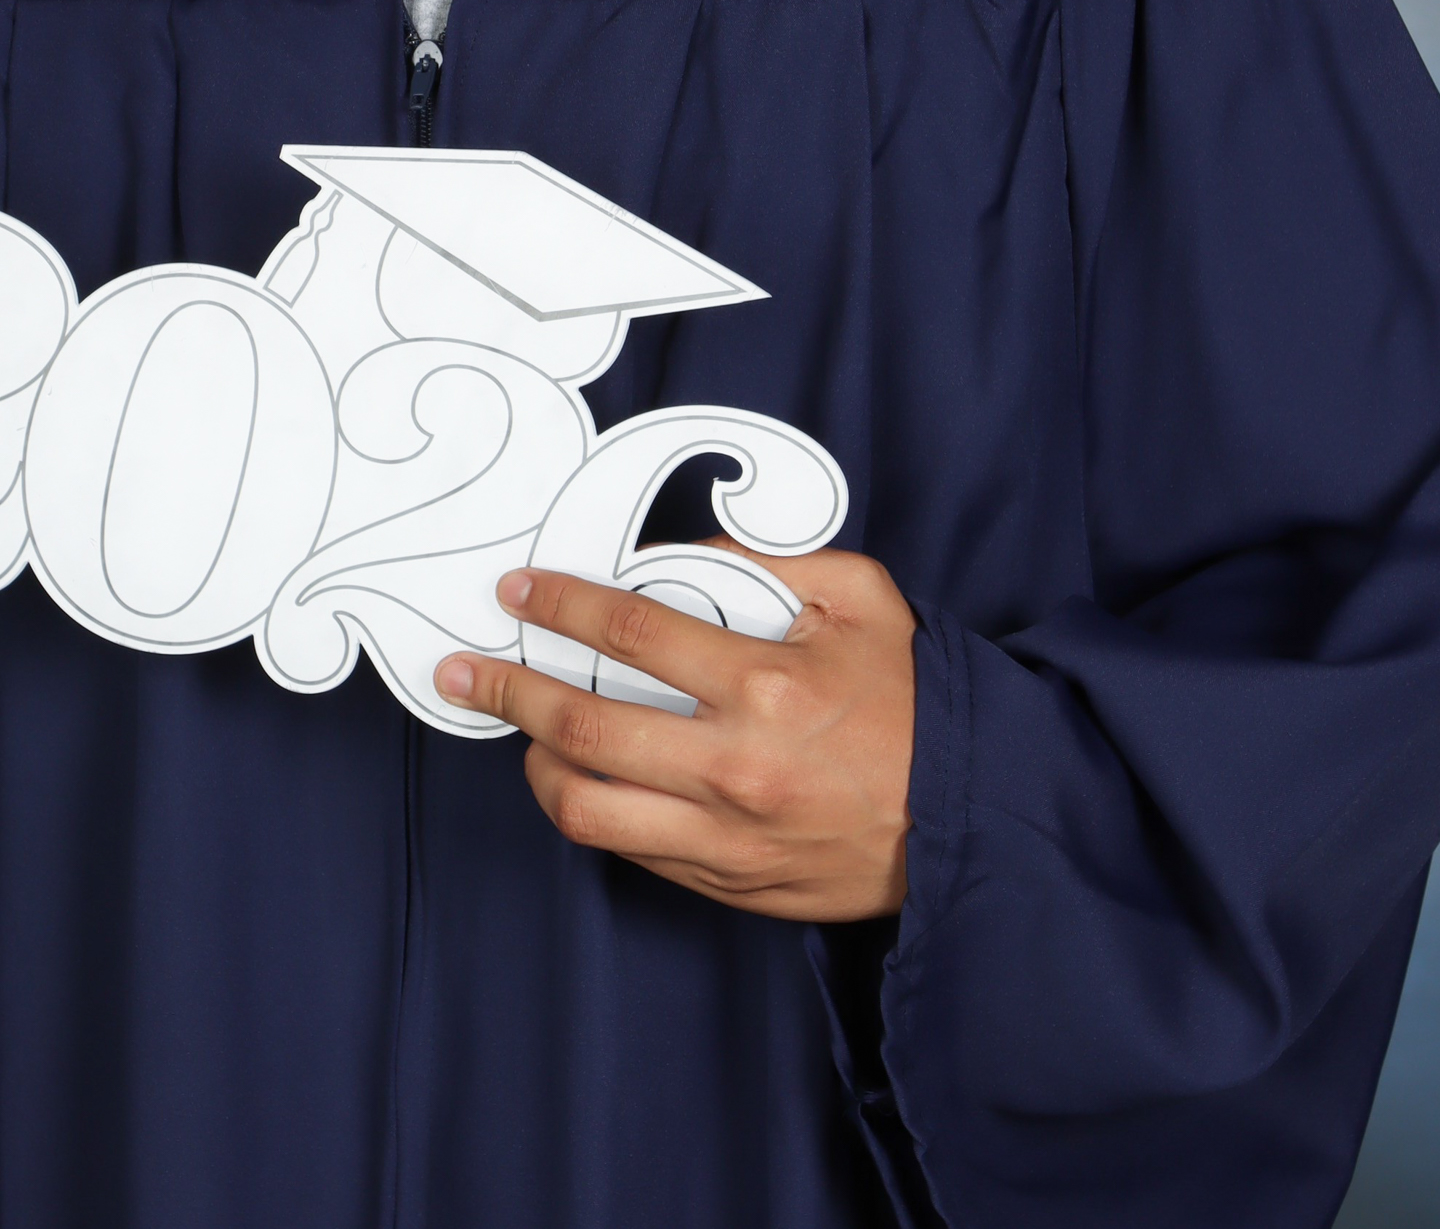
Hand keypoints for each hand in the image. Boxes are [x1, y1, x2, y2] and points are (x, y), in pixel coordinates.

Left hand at [433, 544, 915, 921]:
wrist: (977, 819)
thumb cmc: (918, 701)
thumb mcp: (861, 598)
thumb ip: (772, 562)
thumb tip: (684, 555)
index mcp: (767, 683)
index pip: (630, 633)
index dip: (560, 607)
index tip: (519, 592)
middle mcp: (735, 765)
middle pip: (584, 728)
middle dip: (509, 690)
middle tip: (462, 668)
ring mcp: (727, 836)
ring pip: (589, 811)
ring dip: (534, 767)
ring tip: (515, 735)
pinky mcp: (730, 884)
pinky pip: (634, 852)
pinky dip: (593, 814)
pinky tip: (579, 782)